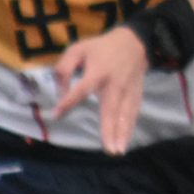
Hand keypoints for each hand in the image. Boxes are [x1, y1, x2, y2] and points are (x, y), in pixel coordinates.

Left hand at [52, 27, 150, 154]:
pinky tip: (125, 143)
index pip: (82, 88)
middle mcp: (114, 83)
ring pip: (124, 115)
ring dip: (122, 134)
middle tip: (109, 149)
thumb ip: (64, 69)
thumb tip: (60, 93)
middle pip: (111, 109)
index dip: (69, 100)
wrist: (134, 42)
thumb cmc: (100, 48)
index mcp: (97, 71)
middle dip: (110, 129)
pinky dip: (129, 129)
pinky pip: (133, 114)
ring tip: (118, 151)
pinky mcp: (136, 95)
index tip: (57, 114)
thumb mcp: (77, 49)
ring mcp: (127, 91)